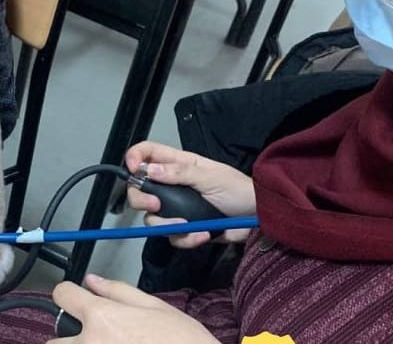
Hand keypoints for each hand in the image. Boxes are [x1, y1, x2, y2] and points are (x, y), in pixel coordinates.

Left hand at [47, 275, 218, 343]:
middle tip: (93, 338)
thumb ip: (118, 291)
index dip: (68, 294)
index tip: (75, 299)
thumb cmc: (184, 342)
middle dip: (69, 338)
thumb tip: (92, 281)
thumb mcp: (155, 306)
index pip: (62, 295)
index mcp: (102, 317)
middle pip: (55, 341)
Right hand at [126, 141, 254, 248]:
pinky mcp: (185, 230)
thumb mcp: (211, 176)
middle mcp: (172, 185)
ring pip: (152, 217)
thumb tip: (149, 170)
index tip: (133, 170)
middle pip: (139, 188)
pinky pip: (172, 237)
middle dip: (141, 199)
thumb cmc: (238, 189)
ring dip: (166, 225)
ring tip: (186, 226)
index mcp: (178, 163)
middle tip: (155, 205)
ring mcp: (177, 208)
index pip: (147, 153)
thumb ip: (180, 173)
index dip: (134, 158)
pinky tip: (202, 236)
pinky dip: (185, 239)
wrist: (259, 219)